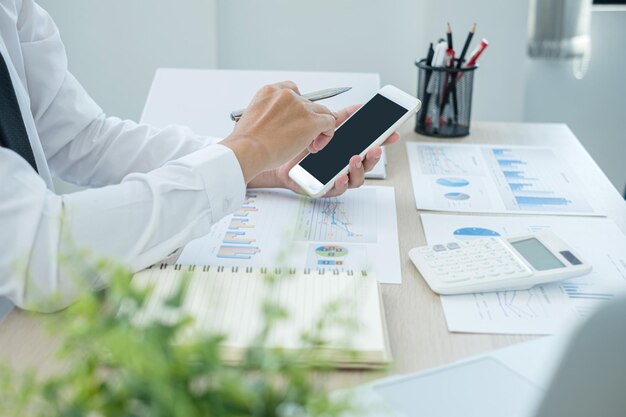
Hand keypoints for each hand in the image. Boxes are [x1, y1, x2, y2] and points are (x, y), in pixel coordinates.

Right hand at [221, 81, 335, 182]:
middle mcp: (287, 94)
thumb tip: (279, 123)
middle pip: (309, 103)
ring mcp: (301, 106)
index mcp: (270, 91)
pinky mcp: (311, 120)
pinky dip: (327, 134)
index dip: (298, 108)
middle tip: (301, 137)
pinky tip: (315, 146)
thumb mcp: (252, 118)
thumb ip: (268, 114)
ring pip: (322, 111)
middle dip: (308, 120)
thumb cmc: (246, 143)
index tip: (296, 121)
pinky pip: (330, 122)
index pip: (293, 91)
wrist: (247, 150)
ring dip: (319, 128)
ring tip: (310, 144)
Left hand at [249, 104, 400, 196]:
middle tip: (373, 148)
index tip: (393, 133)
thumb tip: (360, 106)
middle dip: (373, 157)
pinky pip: (336, 189)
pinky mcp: (323, 188)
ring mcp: (335, 177)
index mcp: (347, 149)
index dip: (383, 140)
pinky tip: (339, 174)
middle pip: (367, 165)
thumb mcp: (320, 125)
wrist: (273, 154)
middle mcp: (344, 165)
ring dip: (358, 169)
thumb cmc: (297, 143)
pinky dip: (340, 182)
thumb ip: (340, 117)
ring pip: (355, 179)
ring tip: (354, 159)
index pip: (370, 145)